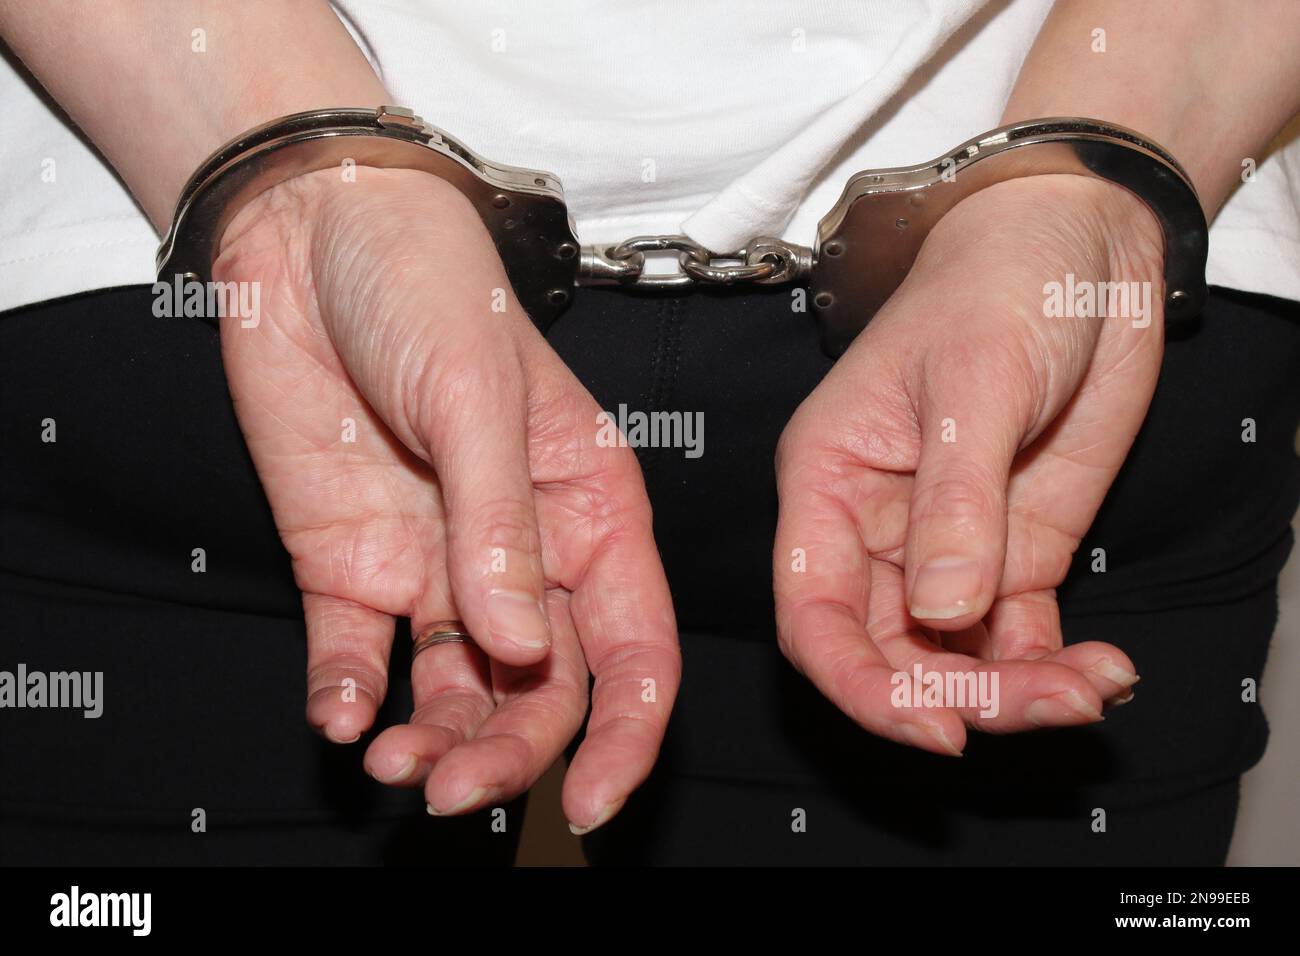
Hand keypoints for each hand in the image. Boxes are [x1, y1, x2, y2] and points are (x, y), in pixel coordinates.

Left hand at [212, 167, 678, 829]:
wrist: (308, 233)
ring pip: (457, 692)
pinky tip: (340, 719)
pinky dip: (348, 701)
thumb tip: (518, 642)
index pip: (634, 645)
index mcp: (589, 507)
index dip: (626, 735)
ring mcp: (436, 564)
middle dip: (510, 754)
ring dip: (433, 744)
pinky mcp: (351, 564)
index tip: (592, 804)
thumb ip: (500, 521)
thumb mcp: (479, 393)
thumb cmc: (426, 281)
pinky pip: (357, 657)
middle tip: (456, 790)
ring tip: (392, 764)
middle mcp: (523, 552)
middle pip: (542, 691)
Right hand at [774, 174, 1161, 753]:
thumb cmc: (997, 283)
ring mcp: (946, 547)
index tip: (936, 727)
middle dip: (957, 698)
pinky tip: (1101, 670)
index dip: (860, 685)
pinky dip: (1052, 669)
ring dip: (1015, 693)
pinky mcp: (1011, 552)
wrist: (1081, 246)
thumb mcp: (973, 383)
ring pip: (953, 660)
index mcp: (830, 482)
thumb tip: (940, 616)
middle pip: (887, 653)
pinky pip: (1017, 639)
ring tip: (1089, 689)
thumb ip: (954, 503)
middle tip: (1045, 705)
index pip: (813, 613)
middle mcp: (874, 528)